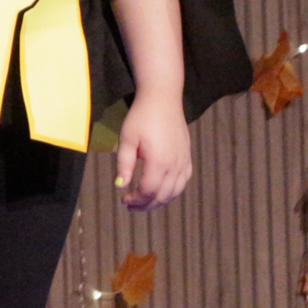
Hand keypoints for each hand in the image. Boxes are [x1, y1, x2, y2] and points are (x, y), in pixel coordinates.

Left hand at [114, 95, 190, 210]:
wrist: (163, 100)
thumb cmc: (141, 117)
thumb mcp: (127, 138)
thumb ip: (124, 163)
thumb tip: (120, 185)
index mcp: (159, 161)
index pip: (148, 190)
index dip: (136, 199)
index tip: (123, 200)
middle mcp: (175, 165)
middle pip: (162, 195)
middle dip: (146, 205)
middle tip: (131, 206)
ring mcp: (183, 162)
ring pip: (175, 191)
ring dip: (160, 201)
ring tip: (145, 203)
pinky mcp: (187, 157)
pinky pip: (183, 182)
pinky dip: (173, 192)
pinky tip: (162, 192)